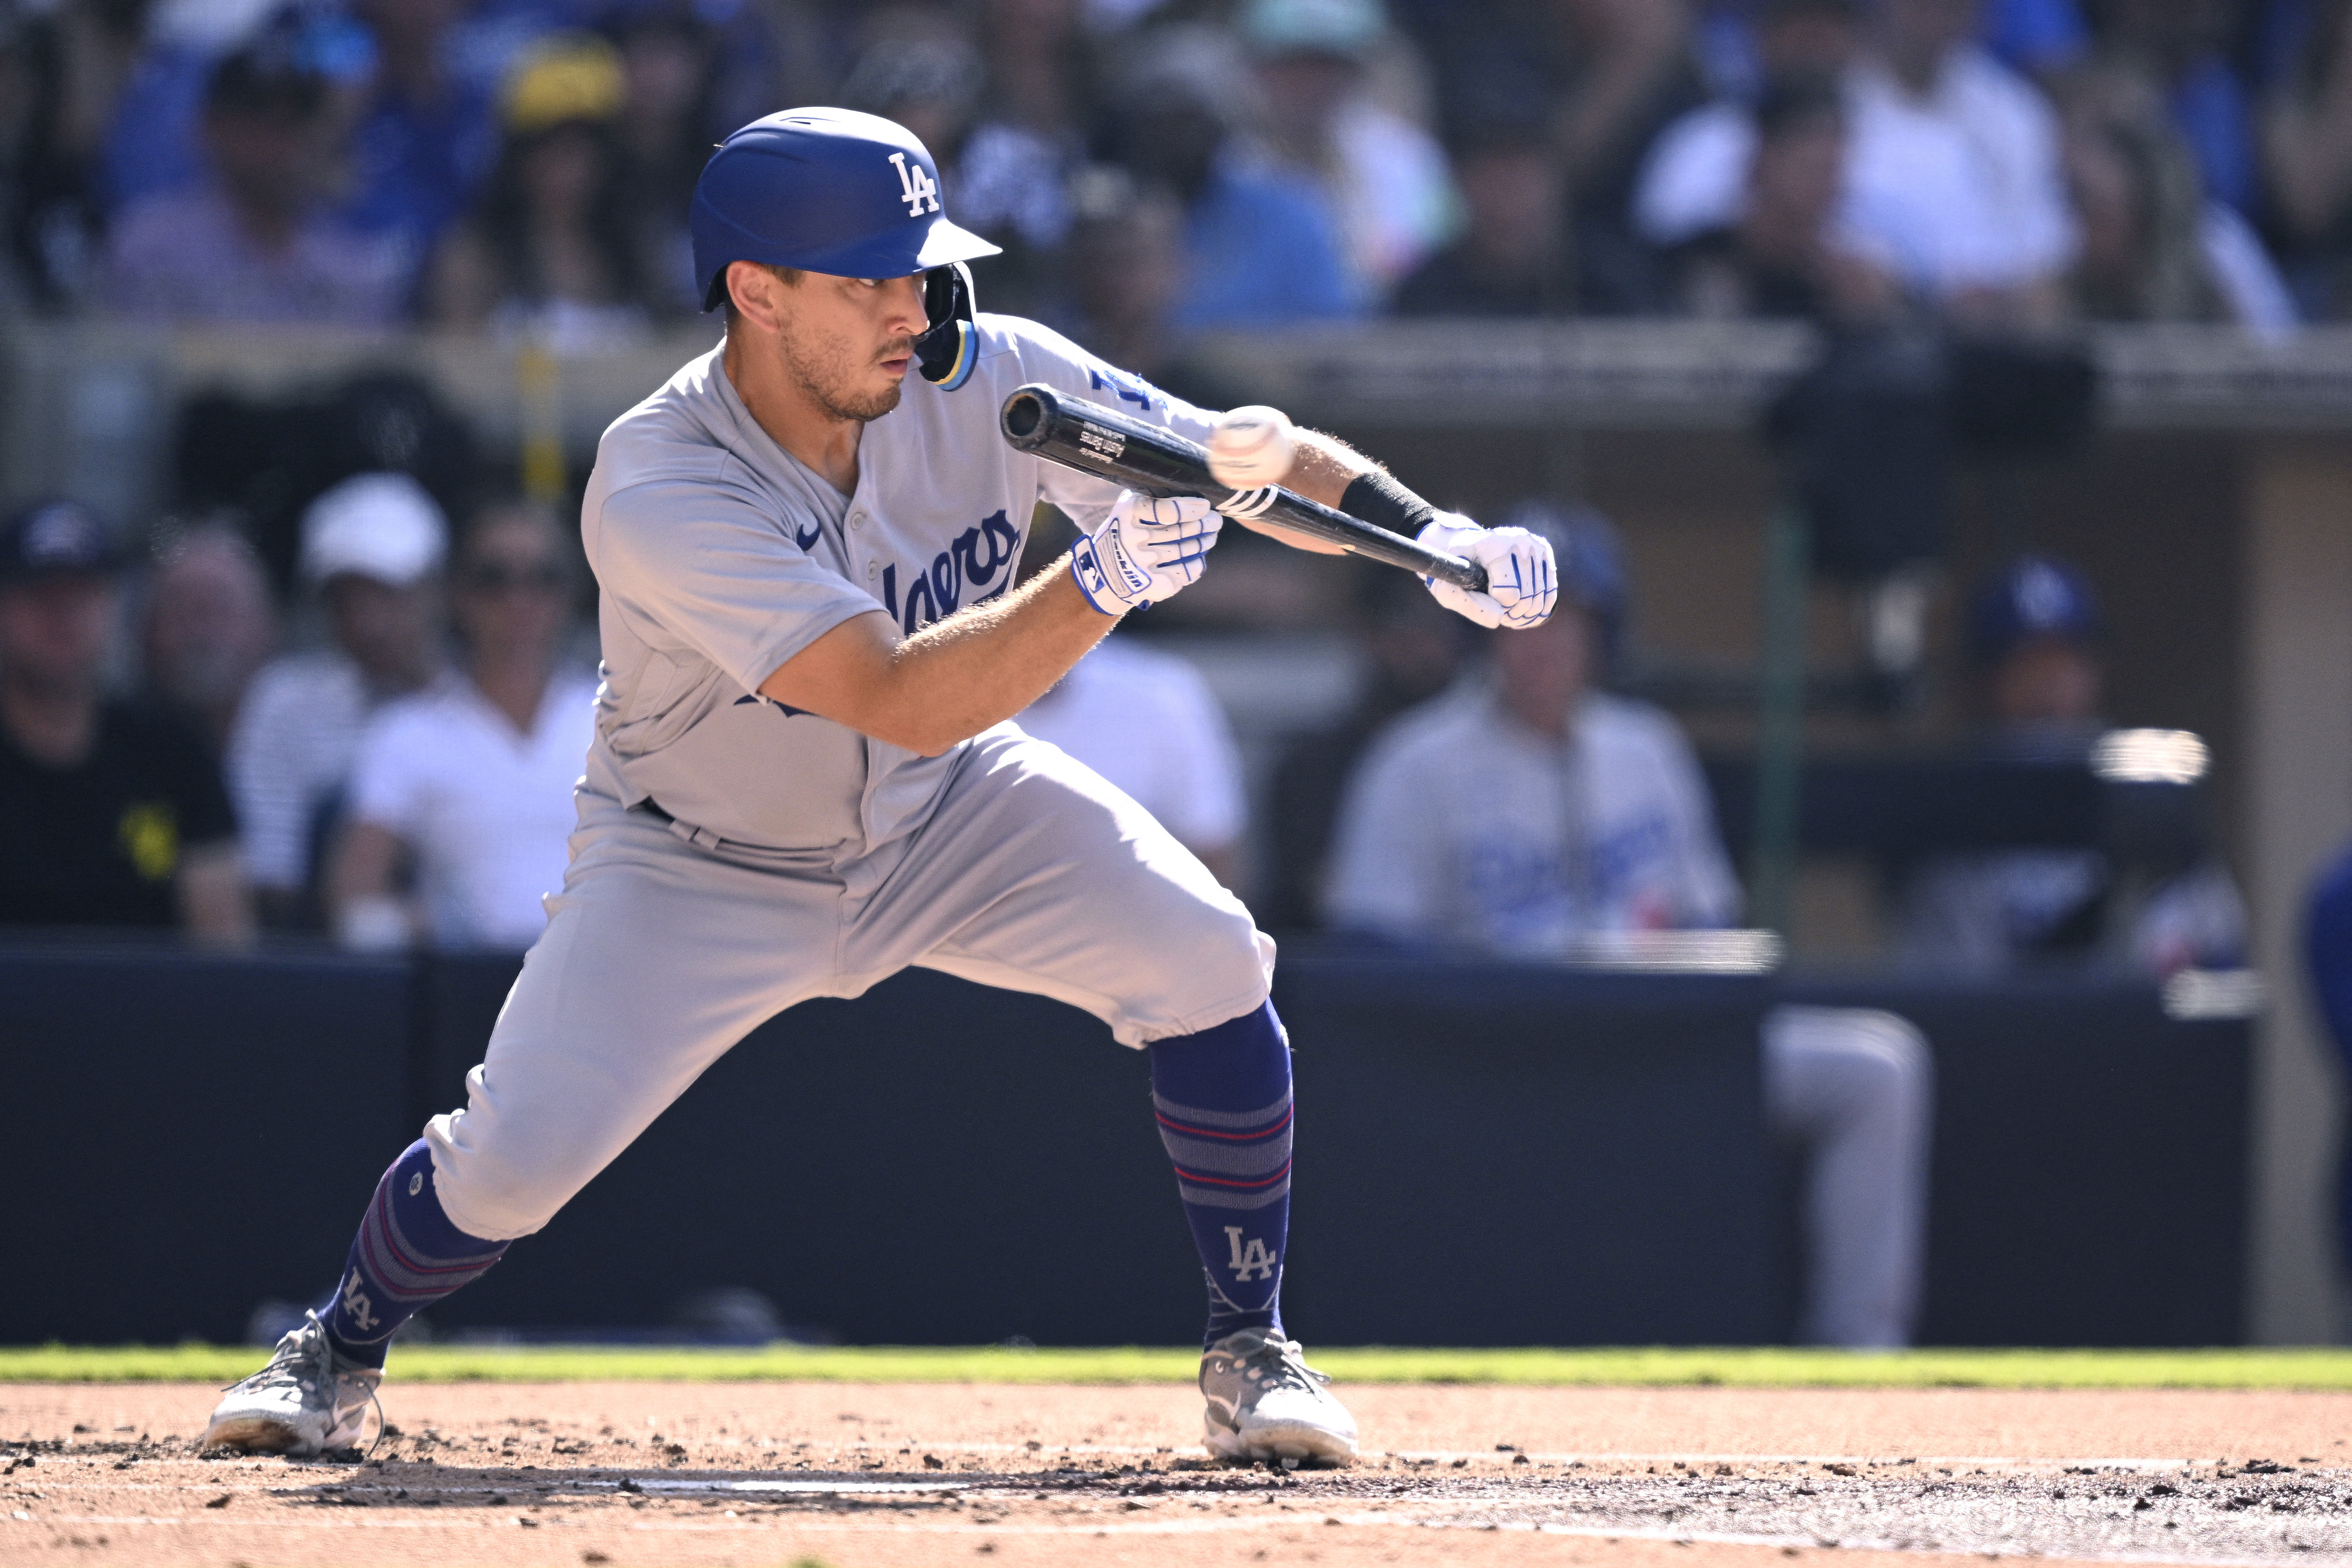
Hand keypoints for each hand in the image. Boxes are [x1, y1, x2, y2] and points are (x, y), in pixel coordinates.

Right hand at [1069, 491, 1221, 614]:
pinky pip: (1183, 573)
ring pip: (1183, 551)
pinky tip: (1200, 558)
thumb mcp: (1132, 508)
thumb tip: (1200, 501)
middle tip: (1216, 521)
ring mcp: (1139, 562)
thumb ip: (1157, 499)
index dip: (1190, 509)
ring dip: (1203, 543)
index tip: (1206, 506)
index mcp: (1127, 512)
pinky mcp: (1148, 583)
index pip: (1166, 511)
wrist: (1104, 570)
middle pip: (1179, 531)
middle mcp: (1131, 537)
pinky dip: (1195, 565)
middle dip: (1204, 525)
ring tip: (1211, 535)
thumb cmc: (1126, 531)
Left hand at [1416, 514, 1555, 628]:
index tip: (1484, 600)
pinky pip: (1550, 594)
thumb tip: (1499, 619)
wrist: (1466, 546)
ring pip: (1540, 599)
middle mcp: (1520, 540)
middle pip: (1526, 598)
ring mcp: (1535, 545)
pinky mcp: (1545, 552)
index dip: (1496, 607)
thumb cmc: (1455, 570)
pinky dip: (1537, 610)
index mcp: (1494, 545)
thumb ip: (1467, 605)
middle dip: (1510, 614)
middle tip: (1496, 611)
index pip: (1509, 594)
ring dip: (1523, 615)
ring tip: (1507, 612)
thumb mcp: (1447, 589)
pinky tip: (1521, 612)